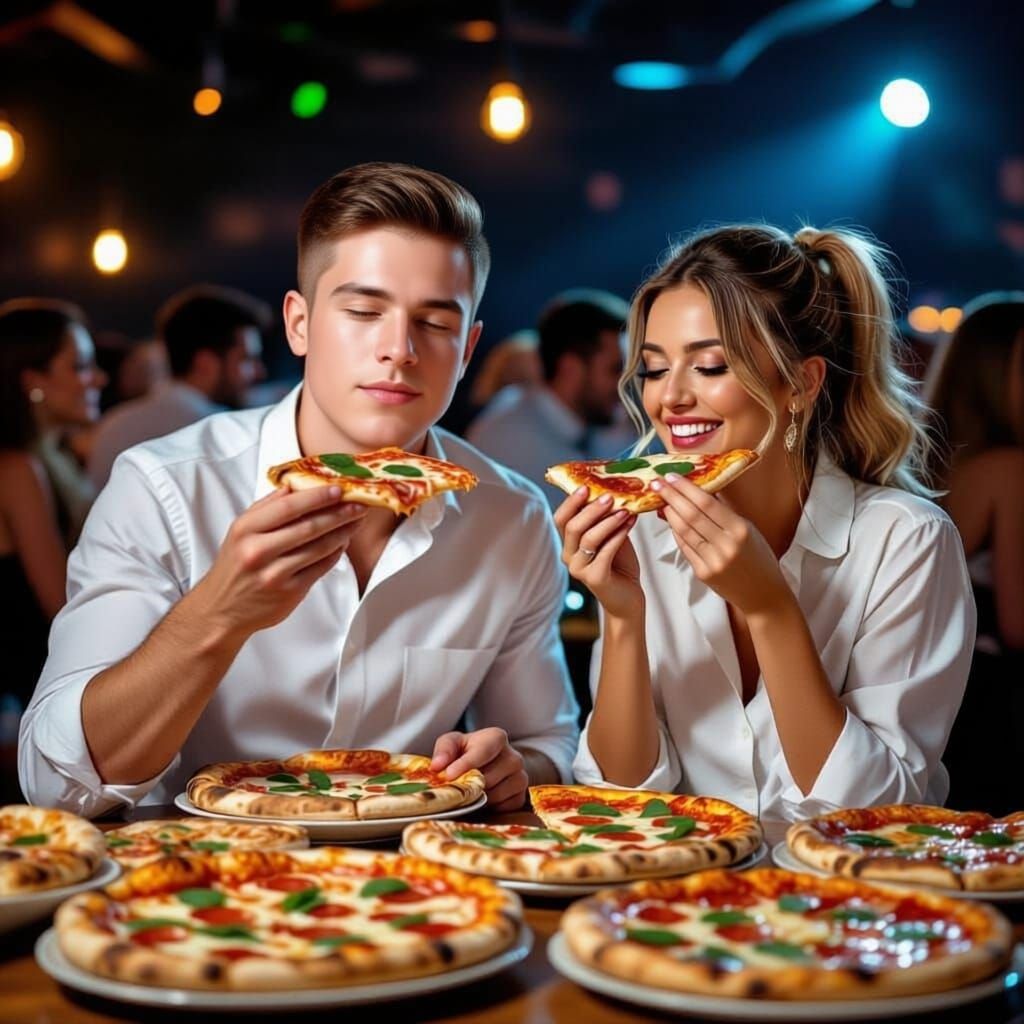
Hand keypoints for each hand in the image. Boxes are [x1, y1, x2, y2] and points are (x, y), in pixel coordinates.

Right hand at [193, 486, 366, 637]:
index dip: (317, 497)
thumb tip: (296, 484)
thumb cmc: (235, 564)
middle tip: (359, 504)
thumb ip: (267, 507)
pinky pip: (321, 567)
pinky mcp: (290, 592)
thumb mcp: (241, 530)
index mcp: (245, 529)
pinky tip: (343, 542)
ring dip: (343, 532)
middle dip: (339, 513)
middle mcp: (258, 551)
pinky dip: (336, 553)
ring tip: (356, 520)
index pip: (288, 507)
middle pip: (309, 527)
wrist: (223, 609)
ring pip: (319, 548)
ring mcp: (275, 573)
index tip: (339, 489)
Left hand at [430, 727, 527, 811]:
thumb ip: (444, 750)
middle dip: (469, 785)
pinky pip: (504, 808)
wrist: (485, 766)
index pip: (483, 751)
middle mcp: (514, 757)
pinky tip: (482, 800)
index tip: (449, 775)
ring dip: (478, 798)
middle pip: (489, 777)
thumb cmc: (466, 752)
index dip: (465, 764)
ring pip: (496, 795)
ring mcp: (521, 778)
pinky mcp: (521, 797)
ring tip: (468, 793)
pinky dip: (490, 808)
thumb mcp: (452, 743)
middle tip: (454, 789)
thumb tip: (437, 766)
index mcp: (497, 738)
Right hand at [553, 488, 641, 618]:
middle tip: (609, 497)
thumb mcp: (610, 536)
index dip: (571, 502)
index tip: (586, 486)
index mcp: (569, 544)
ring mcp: (580, 569)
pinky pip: (605, 552)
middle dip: (591, 509)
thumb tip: (612, 490)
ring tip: (625, 510)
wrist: (628, 597)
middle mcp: (569, 556)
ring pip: (588, 538)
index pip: (561, 519)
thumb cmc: (620, 564)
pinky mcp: (595, 578)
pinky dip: (618, 535)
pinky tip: (630, 523)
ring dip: (608, 521)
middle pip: (572, 527)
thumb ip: (605, 519)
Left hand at [651, 473, 789, 615]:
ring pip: (683, 531)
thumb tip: (700, 489)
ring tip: (661, 499)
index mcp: (740, 530)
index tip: (672, 476)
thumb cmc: (759, 558)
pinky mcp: (702, 573)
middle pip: (691, 515)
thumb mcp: (749, 529)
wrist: (763, 594)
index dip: (686, 488)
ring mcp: (712, 561)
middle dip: (671, 496)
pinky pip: (684, 547)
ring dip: (670, 513)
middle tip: (658, 483)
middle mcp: (725, 546)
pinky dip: (676, 531)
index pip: (706, 504)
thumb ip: (724, 512)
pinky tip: (671, 520)